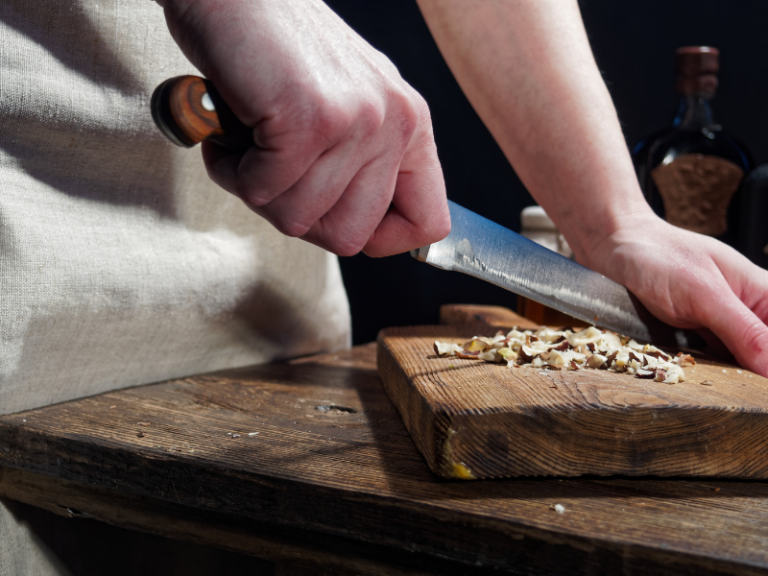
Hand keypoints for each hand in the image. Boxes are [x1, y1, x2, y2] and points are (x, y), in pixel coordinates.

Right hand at [159, 0, 448, 255]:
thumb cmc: (278, 49)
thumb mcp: (346, 105)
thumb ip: (363, 162)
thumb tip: (358, 226)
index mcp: (409, 124)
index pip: (427, 222)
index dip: (381, 240)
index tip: (338, 222)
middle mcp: (393, 123)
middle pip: (351, 237)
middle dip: (299, 218)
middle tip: (275, 176)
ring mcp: (356, 122)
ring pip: (298, 219)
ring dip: (257, 189)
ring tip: (251, 142)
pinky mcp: (309, 120)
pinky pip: (262, 191)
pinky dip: (231, 171)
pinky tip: (231, 134)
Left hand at [583, 214, 767, 375]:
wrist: (617, 247)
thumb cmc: (659, 258)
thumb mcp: (705, 295)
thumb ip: (743, 331)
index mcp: (764, 293)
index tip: (759, 385)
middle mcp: (747, 309)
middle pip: (763, 353)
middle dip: (754, 373)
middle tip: (738, 391)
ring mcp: (722, 321)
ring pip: (741, 360)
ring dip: (732, 375)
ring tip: (723, 388)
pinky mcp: (699, 330)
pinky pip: (715, 357)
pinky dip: (709, 368)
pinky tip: (700, 376)